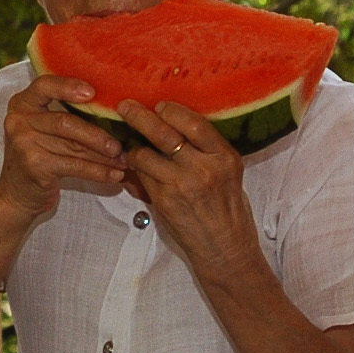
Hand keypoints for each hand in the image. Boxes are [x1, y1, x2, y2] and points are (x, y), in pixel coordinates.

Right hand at [0, 75, 126, 222]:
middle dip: (96, 134)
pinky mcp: (33, 165)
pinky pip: (73, 166)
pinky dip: (97, 172)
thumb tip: (113, 110)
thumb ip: (66, 115)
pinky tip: (114, 175)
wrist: (17, 193)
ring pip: (72, 146)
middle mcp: (18, 120)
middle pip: (64, 122)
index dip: (69, 87)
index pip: (45, 86)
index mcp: (23, 103)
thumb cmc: (40, 156)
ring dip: (102, 156)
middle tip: (119, 146)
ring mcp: (23, 143)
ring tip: (123, 161)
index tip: (93, 92)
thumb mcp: (45, 130)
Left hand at [117, 100, 257, 273]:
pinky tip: (135, 168)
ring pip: (146, 155)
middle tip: (125, 106)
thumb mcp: (228, 173)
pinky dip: (136, 169)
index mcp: (225, 157)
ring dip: (134, 148)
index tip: (159, 105)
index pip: (194, 123)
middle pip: (165, 134)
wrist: (225, 247)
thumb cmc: (227, 207)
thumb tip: (173, 124)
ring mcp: (183, 185)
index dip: (172, 111)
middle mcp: (205, 169)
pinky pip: (142, 176)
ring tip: (131, 147)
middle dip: (140, 117)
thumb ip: (206, 151)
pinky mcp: (165, 201)